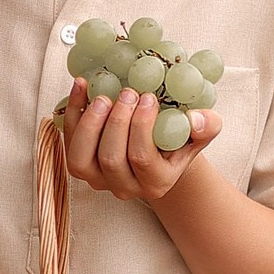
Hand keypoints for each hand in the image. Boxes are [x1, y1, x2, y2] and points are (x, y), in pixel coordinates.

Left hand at [61, 79, 221, 206]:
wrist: (157, 149)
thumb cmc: (178, 139)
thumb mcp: (199, 133)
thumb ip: (206, 126)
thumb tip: (195, 119)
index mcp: (156, 182)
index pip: (142, 159)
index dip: (141, 127)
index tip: (147, 97)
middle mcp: (125, 187)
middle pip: (111, 159)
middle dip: (116, 122)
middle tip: (127, 93)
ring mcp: (98, 179)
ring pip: (81, 159)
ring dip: (88, 124)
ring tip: (102, 97)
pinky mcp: (79, 165)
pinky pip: (67, 142)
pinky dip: (71, 113)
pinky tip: (80, 86)